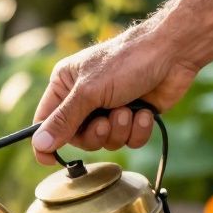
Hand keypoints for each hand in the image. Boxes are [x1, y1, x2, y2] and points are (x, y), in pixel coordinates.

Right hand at [31, 26, 199, 163]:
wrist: (173, 52)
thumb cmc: (127, 61)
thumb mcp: (89, 92)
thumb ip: (64, 120)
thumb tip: (39, 145)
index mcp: (65, 85)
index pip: (45, 121)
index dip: (46, 143)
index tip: (49, 160)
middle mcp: (84, 99)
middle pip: (78, 139)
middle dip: (96, 134)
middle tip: (105, 121)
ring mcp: (109, 109)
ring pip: (105, 142)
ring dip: (119, 130)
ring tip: (129, 109)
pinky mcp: (133, 117)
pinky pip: (129, 141)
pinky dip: (138, 130)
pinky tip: (145, 112)